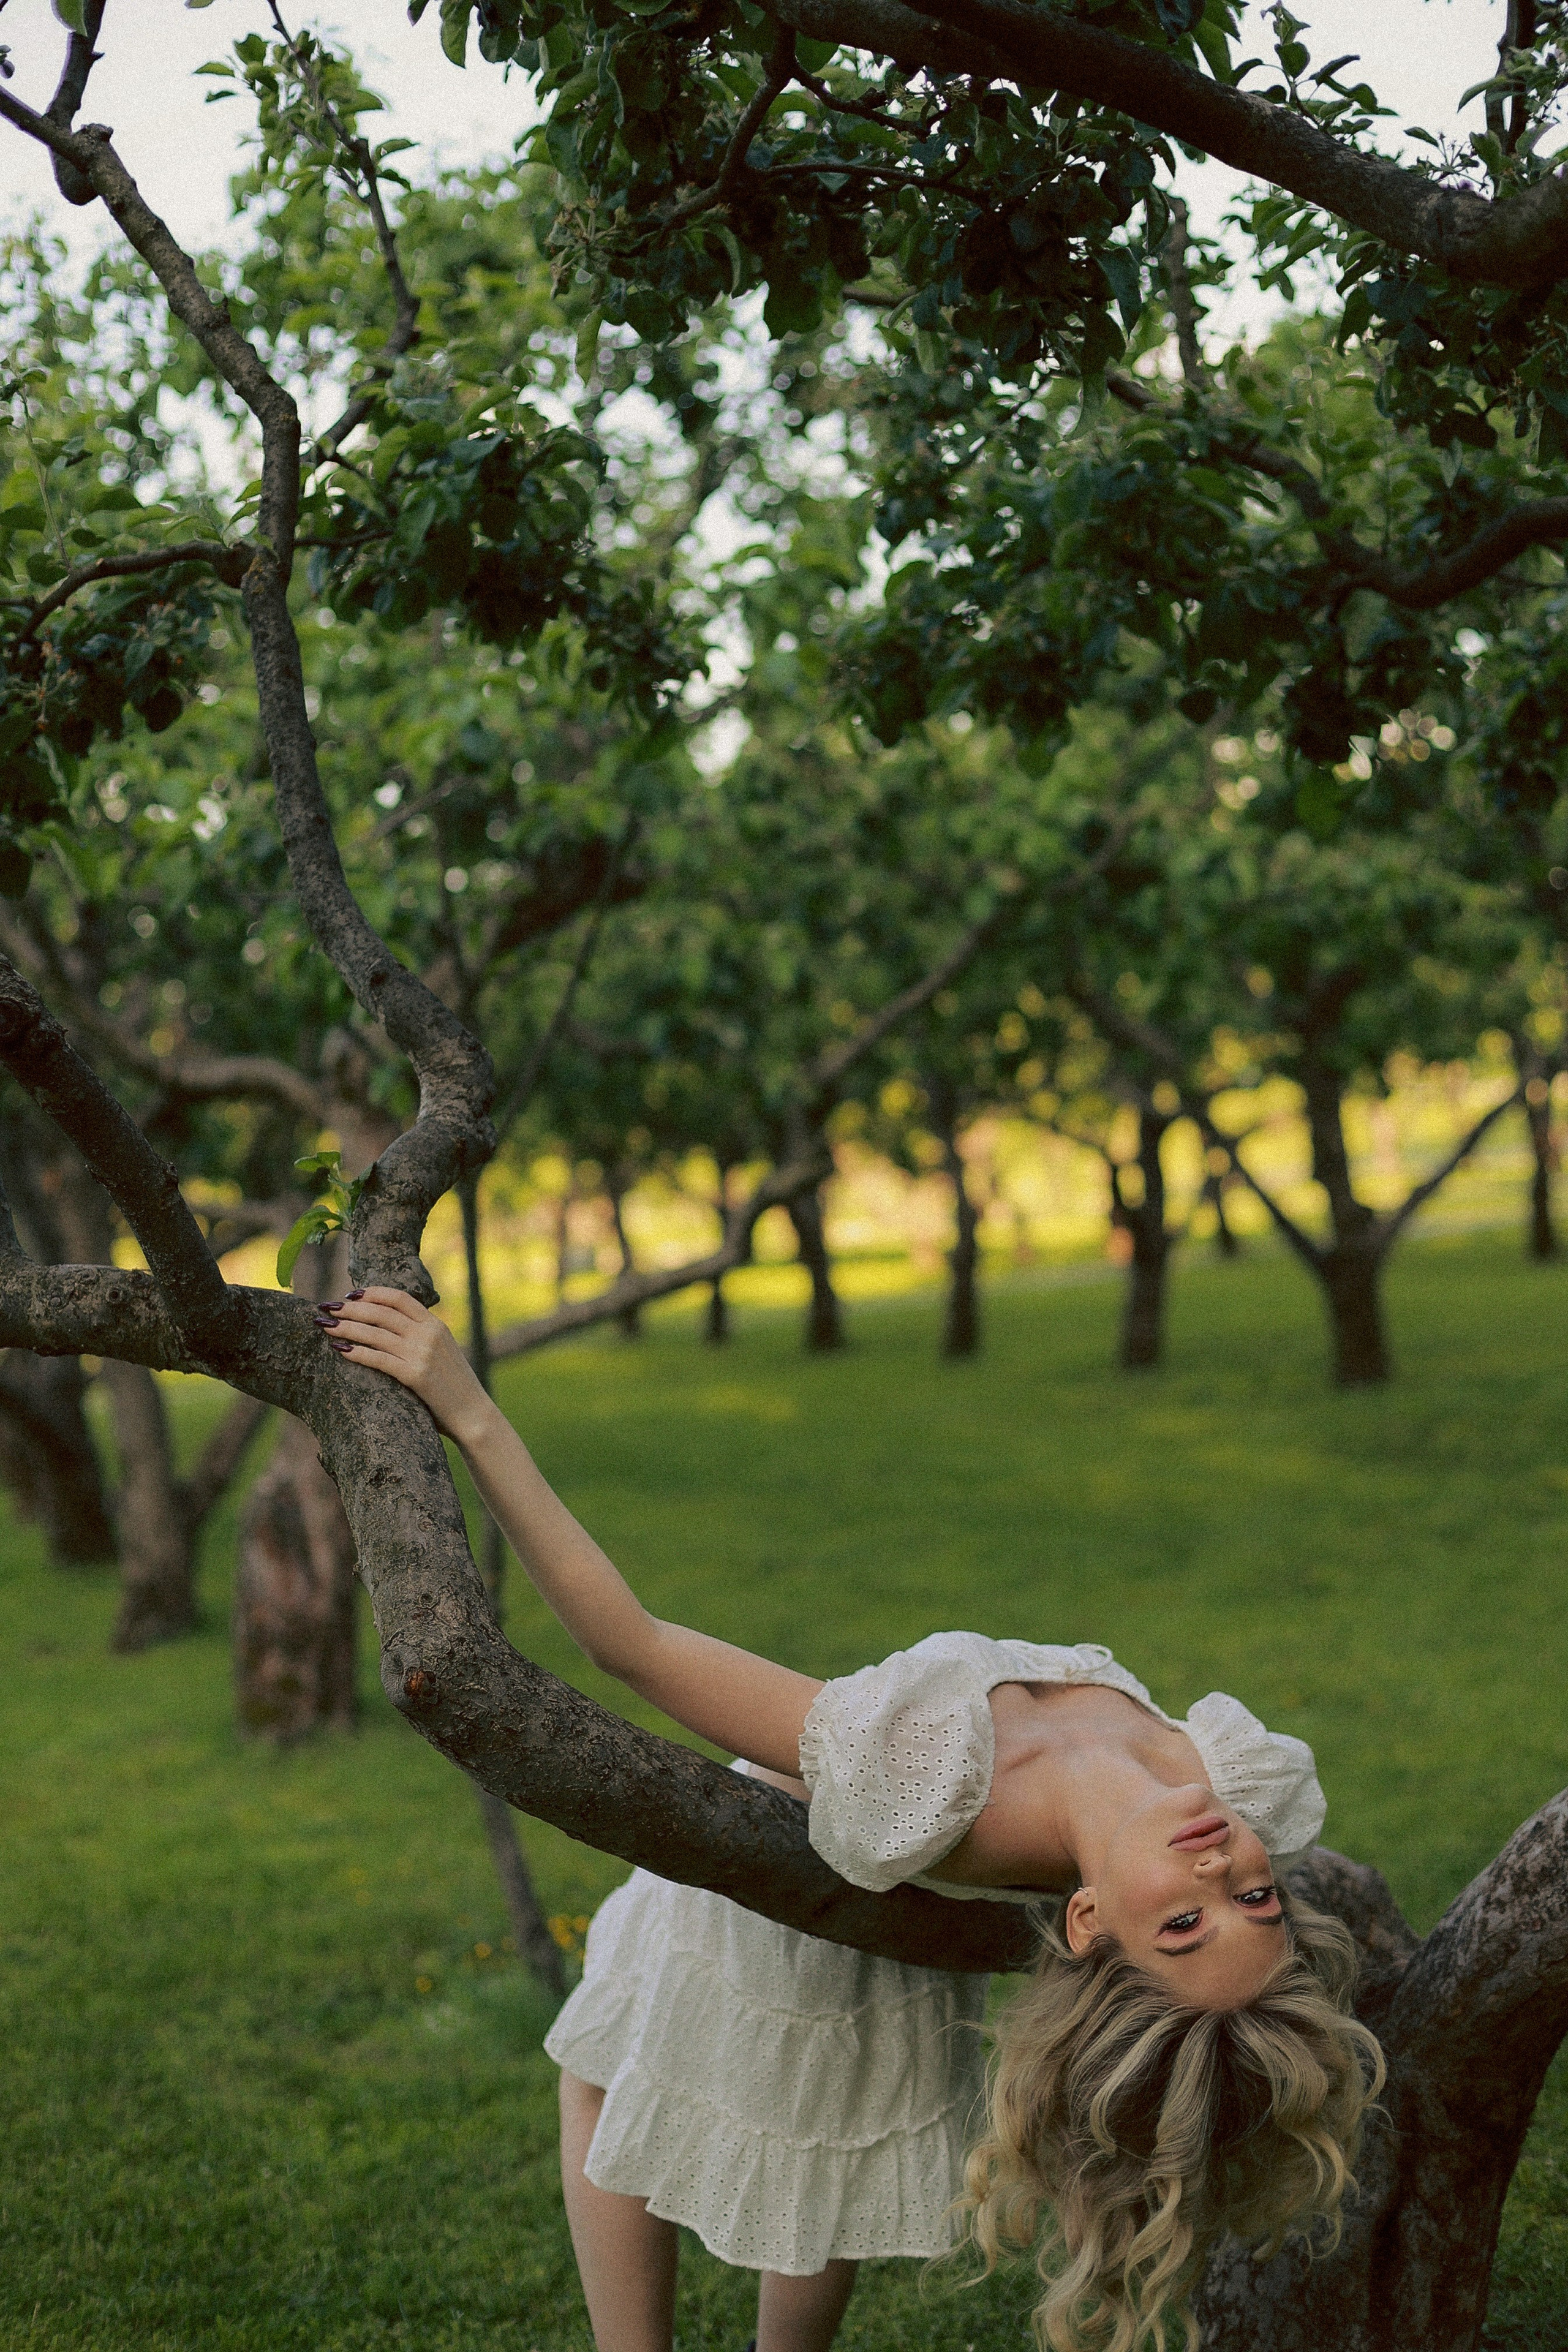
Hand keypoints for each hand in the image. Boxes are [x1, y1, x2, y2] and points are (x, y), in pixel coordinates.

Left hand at [312, 1286, 492, 1444]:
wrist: (474, 1414)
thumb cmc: (454, 1386)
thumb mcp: (443, 1351)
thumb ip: (421, 1336)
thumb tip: (389, 1327)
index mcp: (436, 1325)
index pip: (399, 1298)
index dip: (372, 1293)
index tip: (351, 1295)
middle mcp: (429, 1334)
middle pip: (382, 1312)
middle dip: (350, 1308)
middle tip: (327, 1308)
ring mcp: (422, 1354)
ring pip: (375, 1333)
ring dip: (346, 1327)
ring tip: (325, 1327)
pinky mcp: (416, 1375)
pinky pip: (379, 1359)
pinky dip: (357, 1352)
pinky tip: (341, 1350)